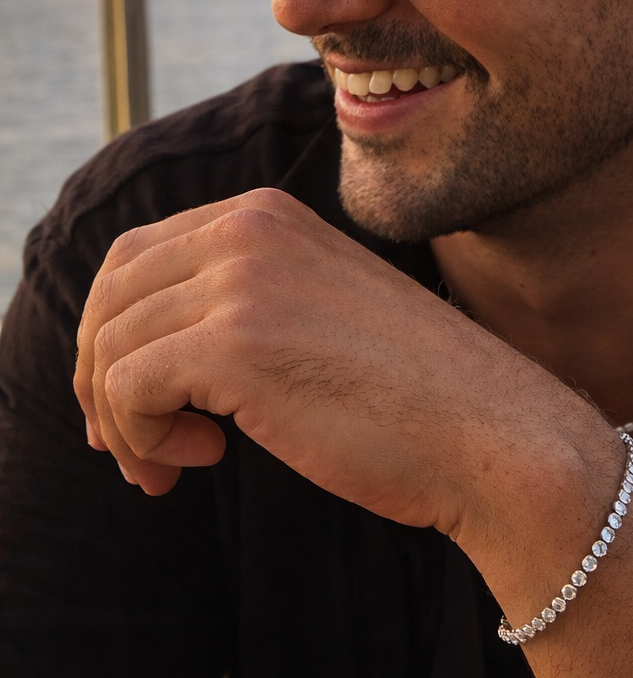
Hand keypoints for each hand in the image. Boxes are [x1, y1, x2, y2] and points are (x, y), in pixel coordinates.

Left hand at [74, 187, 516, 526]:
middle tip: (135, 449)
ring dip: (124, 424)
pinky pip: (125, 389)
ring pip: (110, 346)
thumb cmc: (404, 392)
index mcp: (265, 212)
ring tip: (175, 464)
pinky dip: (140, 440)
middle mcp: (247, 226)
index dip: (116, 334)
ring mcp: (241, 278)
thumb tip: (128, 348)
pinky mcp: (234, 342)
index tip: (138, 406)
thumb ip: (237, 299)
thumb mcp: (310, 309)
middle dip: (101, 377)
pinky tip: (203, 458)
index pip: (135, 256)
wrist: (485, 430)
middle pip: (111, 293)